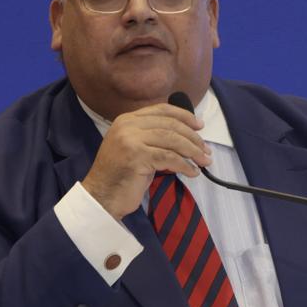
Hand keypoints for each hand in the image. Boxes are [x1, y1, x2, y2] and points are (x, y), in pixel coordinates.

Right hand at [82, 103, 212, 218]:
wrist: (101, 196)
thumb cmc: (121, 176)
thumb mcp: (136, 149)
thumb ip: (153, 137)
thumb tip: (186, 135)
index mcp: (127, 120)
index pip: (161, 110)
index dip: (184, 116)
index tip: (200, 126)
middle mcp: (127, 126)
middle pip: (170, 124)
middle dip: (193, 137)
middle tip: (205, 150)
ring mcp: (131, 140)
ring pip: (172, 140)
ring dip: (193, 151)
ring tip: (204, 161)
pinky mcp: (137, 156)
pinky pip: (169, 158)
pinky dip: (185, 166)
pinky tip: (192, 173)